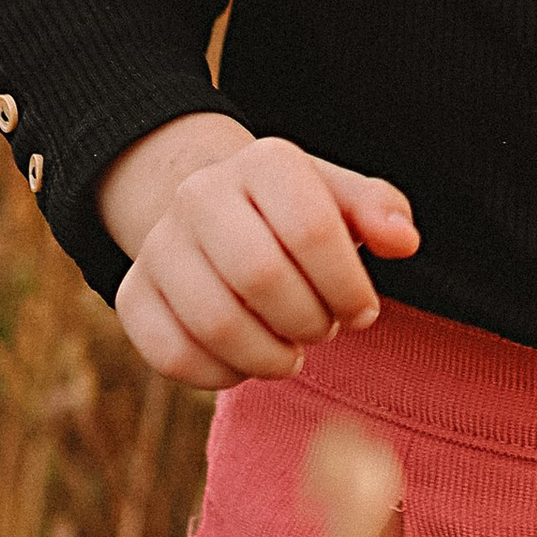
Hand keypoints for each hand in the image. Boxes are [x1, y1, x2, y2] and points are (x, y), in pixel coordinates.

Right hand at [98, 112, 420, 388]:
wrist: (215, 215)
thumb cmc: (296, 215)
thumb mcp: (341, 199)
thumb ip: (380, 212)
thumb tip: (403, 240)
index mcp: (264, 162)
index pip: (312, 229)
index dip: (347, 286)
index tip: (363, 311)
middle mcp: (200, 193)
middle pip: (261, 276)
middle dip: (309, 321)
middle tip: (324, 329)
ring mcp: (158, 244)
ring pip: (215, 323)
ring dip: (269, 356)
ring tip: (291, 350)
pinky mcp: (133, 295)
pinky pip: (174, 356)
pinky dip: (222, 375)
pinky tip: (247, 361)